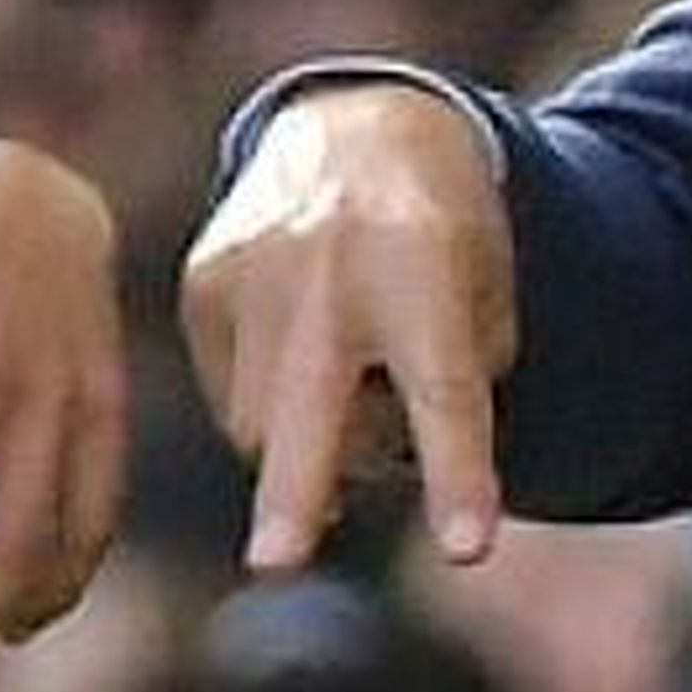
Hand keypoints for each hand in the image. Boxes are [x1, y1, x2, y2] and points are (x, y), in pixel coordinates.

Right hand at [180, 84, 516, 571]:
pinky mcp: (204, 282)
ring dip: (309, 449)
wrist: (357, 129)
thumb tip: (377, 468)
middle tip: (279, 562)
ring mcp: (254, 272)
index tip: (467, 548)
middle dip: (295, 489)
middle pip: (311, 404)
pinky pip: (230, 395)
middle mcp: (328, 269)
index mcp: (423, 266)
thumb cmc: (445, 236)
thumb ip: (456, 380)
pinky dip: (273, 407)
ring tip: (355, 391)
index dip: (459, 474)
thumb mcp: (487, 289)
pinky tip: (307, 356)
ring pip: (264, 425)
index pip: (445, 389)